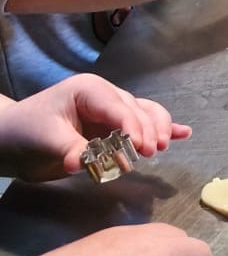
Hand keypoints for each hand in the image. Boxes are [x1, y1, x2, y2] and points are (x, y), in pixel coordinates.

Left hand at [0, 75, 188, 182]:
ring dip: (157, 131)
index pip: (121, 108)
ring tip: (160, 148)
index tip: (141, 150)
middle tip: (150, 153)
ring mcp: (111, 112)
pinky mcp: (113, 128)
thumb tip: (89, 164)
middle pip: (138, 110)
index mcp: (90, 90)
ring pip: (146, 115)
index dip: (134, 128)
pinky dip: (163, 129)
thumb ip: (71, 150)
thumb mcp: (46, 140)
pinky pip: (142, 125)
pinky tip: (183, 133)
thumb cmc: (26, 133)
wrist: (10, 140)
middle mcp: (106, 97)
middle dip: (148, 131)